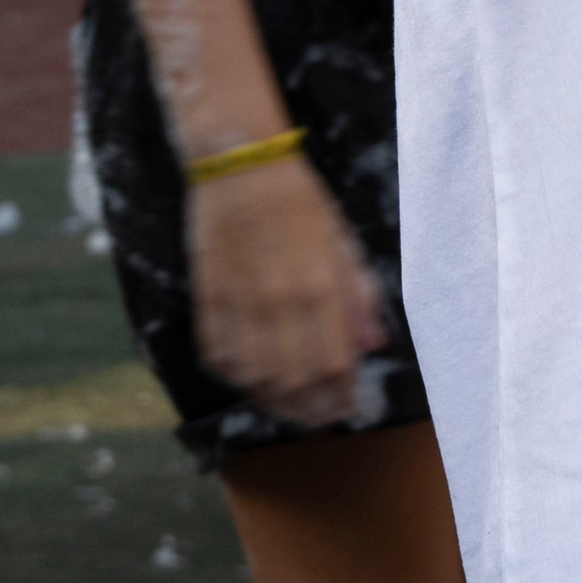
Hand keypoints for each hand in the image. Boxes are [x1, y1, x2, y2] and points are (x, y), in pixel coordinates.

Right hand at [185, 151, 385, 427]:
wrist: (240, 164)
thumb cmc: (301, 200)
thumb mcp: (343, 241)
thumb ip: (359, 296)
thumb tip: (374, 346)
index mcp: (320, 286)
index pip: (334, 365)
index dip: (344, 396)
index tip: (350, 407)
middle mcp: (279, 302)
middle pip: (295, 382)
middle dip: (312, 411)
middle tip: (323, 418)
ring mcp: (239, 303)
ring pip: (255, 379)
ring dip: (275, 404)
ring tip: (291, 409)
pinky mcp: (207, 299)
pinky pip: (218, 357)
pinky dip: (236, 379)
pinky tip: (253, 382)